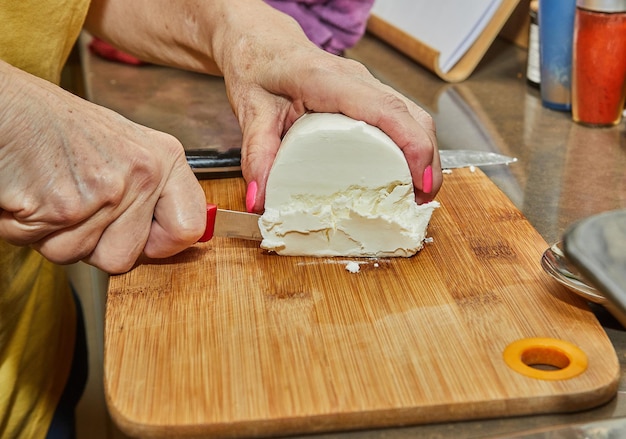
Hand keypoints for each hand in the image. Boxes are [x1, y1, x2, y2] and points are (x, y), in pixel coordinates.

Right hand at [0, 62, 205, 273]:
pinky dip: (26, 228)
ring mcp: (105, 192)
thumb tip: (176, 235)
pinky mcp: (63, 208)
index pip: (189, 228)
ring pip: (79, 257)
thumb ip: (150, 190)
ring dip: (55, 234)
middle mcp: (142, 175)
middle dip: (93, 243)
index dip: (162, 244)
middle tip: (75, 202)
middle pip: (125, 258)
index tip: (147, 239)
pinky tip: (30, 192)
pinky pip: (44, 246)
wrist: (4, 103)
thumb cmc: (56, 125)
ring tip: (50, 190)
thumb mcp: (123, 147)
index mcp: (164, 159)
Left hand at [216, 3, 441, 209]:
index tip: (420, 182)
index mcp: (328, 79)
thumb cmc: (257, 66)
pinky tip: (403, 175)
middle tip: (419, 201)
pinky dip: (411, 147)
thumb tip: (259, 200)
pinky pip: (401, 118)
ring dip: (423, 155)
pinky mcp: (367, 95)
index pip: (385, 109)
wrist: (259, 42)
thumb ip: (255, 155)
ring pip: (413, 117)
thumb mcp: (250, 111)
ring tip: (415, 195)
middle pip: (411, 116)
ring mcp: (366, 85)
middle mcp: (356, 80)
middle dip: (427, 160)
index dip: (412, 145)